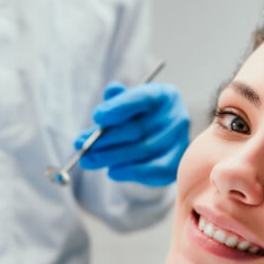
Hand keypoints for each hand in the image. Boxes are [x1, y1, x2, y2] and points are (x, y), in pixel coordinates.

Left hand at [74, 82, 189, 186]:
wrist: (163, 140)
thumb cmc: (141, 118)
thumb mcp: (129, 105)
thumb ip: (118, 100)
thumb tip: (111, 91)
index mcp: (163, 95)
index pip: (141, 98)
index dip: (118, 108)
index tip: (96, 117)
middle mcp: (177, 117)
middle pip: (139, 129)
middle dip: (107, 139)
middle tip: (83, 147)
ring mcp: (180, 141)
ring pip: (143, 150)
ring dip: (113, 157)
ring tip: (89, 160)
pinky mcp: (177, 163)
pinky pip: (154, 170)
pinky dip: (131, 172)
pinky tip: (112, 172)